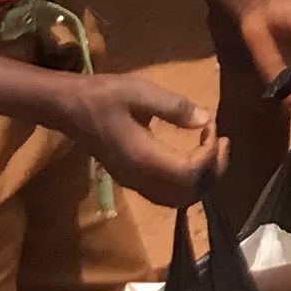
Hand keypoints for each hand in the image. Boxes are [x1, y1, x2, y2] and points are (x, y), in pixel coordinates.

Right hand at [61, 69, 226, 207]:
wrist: (66, 107)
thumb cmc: (101, 96)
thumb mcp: (139, 91)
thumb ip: (174, 107)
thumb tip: (206, 119)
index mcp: (142, 158)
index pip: (189, 172)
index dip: (210, 153)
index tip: (213, 125)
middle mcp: (138, 178)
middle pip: (188, 193)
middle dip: (213, 170)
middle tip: (223, 140)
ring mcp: (132, 182)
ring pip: (177, 198)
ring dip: (202, 178)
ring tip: (213, 148)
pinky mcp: (129, 178)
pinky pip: (166, 192)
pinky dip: (186, 180)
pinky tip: (192, 154)